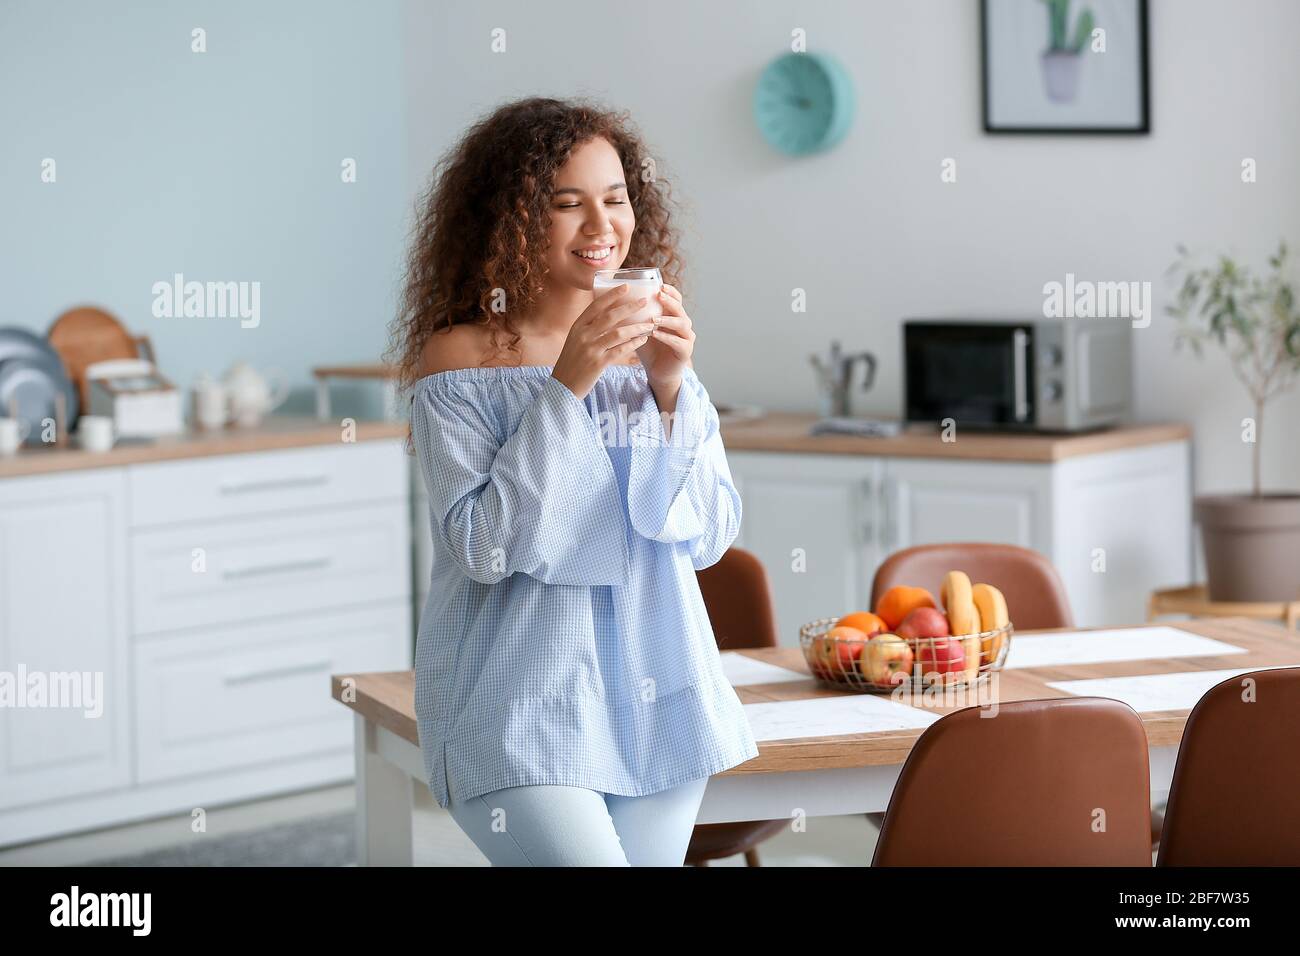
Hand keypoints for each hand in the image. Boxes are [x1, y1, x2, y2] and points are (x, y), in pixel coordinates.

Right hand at [551, 285, 655, 399]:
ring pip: (618, 333)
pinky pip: (620, 350)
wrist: (562, 387)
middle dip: (630, 307)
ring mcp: (590, 349)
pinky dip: (633, 344)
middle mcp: (583, 335)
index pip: (596, 305)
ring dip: (636, 327)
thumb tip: (608, 316)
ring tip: (649, 324)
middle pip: (610, 316)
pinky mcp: (598, 363)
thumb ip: (589, 329)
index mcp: (577, 327)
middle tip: (645, 301)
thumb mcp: (575, 341)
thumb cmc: (571, 363)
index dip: (612, 295)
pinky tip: (643, 340)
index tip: (626, 286)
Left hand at [637, 283, 693, 388]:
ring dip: (667, 319)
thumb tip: (612, 300)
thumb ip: (633, 316)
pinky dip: (667, 337)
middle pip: (680, 308)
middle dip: (669, 301)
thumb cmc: (648, 349)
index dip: (670, 291)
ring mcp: (687, 337)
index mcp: (673, 316)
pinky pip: (678, 342)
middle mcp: (683, 324)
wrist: (657, 372)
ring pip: (682, 324)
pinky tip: (655, 334)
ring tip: (653, 319)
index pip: (676, 298)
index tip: (659, 285)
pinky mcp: (686, 351)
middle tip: (659, 296)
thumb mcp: (640, 329)